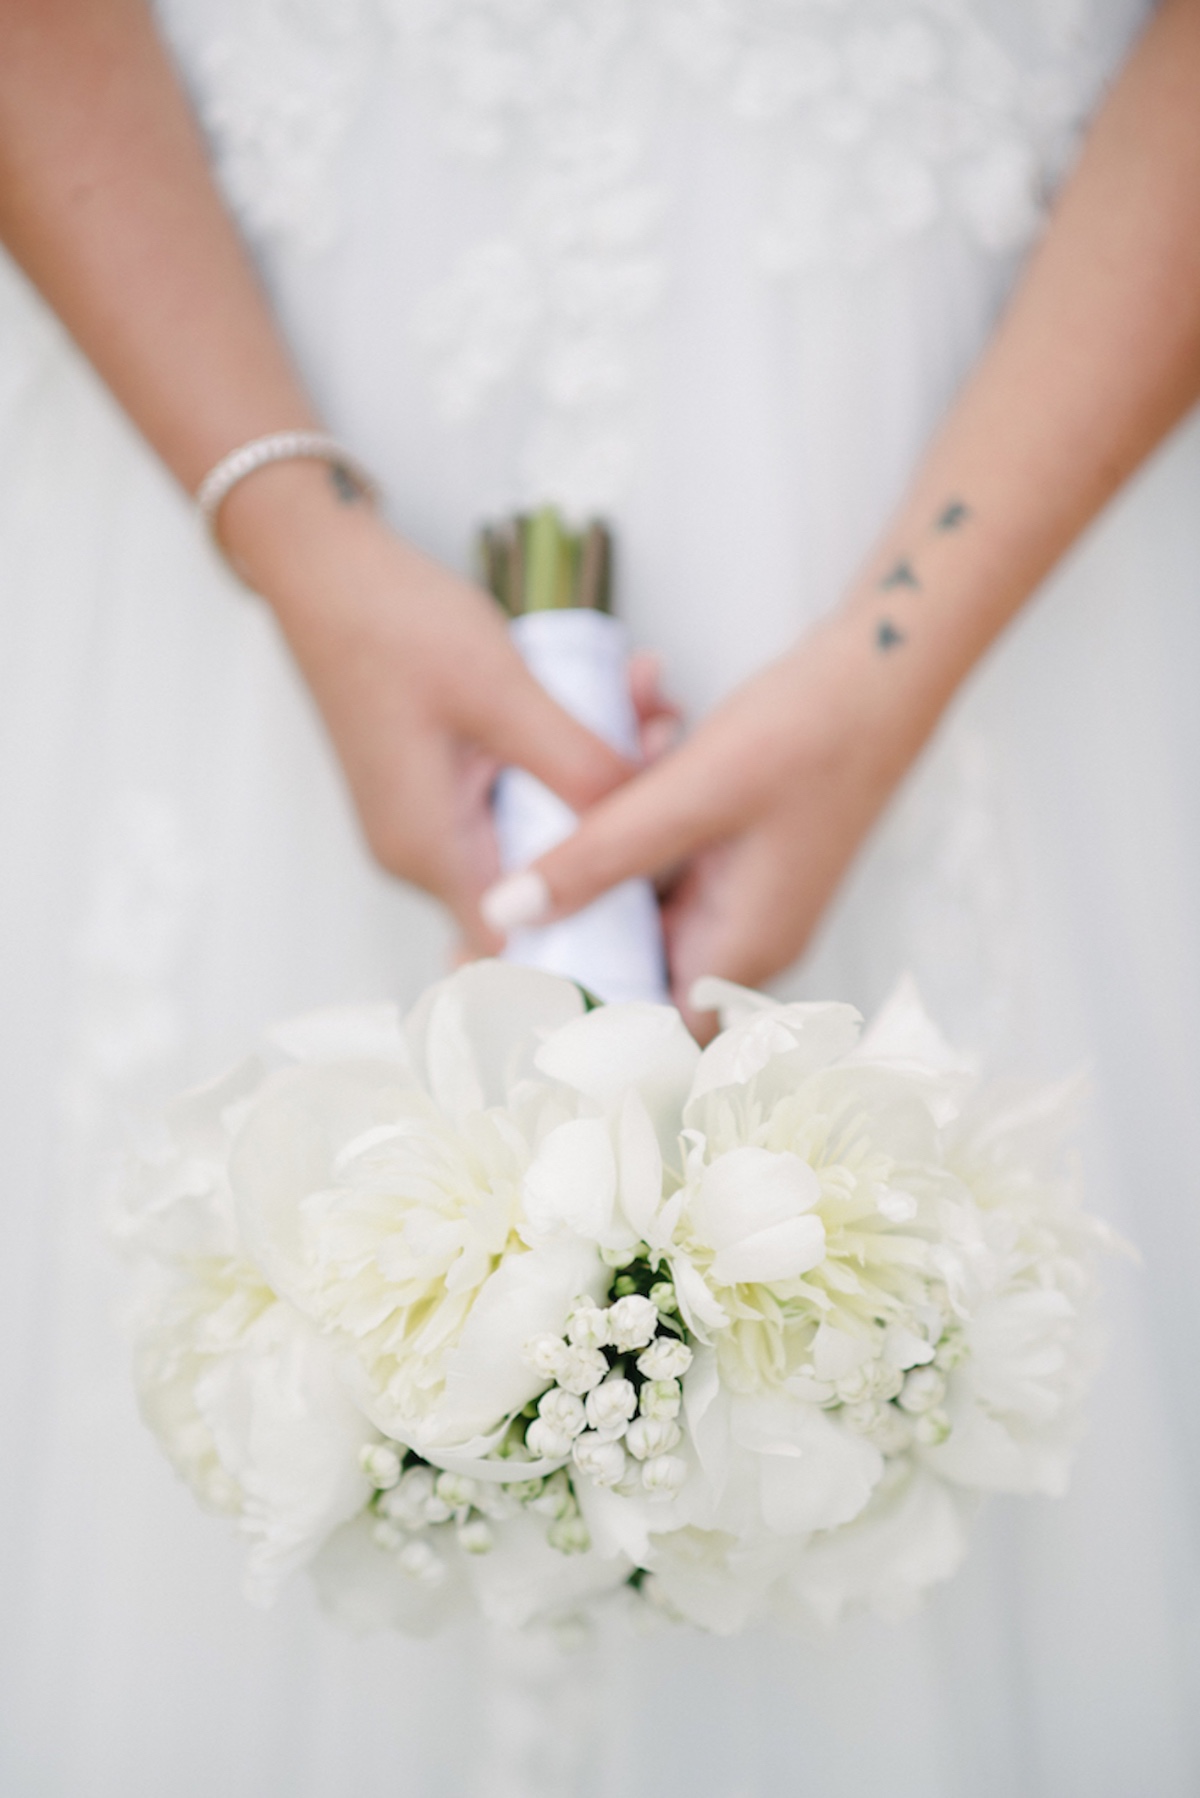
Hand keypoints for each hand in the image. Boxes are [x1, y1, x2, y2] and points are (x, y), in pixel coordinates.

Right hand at [222, 463, 635, 950]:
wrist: (323, 567)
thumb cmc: (392, 623)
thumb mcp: (504, 695)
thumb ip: (577, 768)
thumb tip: (642, 832)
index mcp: (428, 849)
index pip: (519, 947)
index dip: (593, 930)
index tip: (660, 878)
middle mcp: (423, 850)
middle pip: (543, 878)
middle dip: (615, 819)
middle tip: (663, 741)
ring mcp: (430, 818)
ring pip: (540, 826)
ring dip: (596, 774)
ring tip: (645, 702)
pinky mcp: (440, 783)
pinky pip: (519, 792)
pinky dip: (562, 755)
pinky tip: (607, 696)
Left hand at [482, 611, 935, 1036]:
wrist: (885, 673)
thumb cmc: (811, 734)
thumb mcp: (688, 793)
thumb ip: (596, 858)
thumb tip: (506, 916)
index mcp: (738, 953)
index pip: (634, 1026)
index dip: (560, 1005)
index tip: (490, 964)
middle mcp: (738, 943)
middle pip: (624, 966)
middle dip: (566, 913)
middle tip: (495, 885)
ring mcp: (735, 903)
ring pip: (634, 904)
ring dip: (597, 848)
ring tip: (579, 779)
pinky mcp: (729, 862)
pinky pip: (657, 861)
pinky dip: (631, 818)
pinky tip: (638, 736)